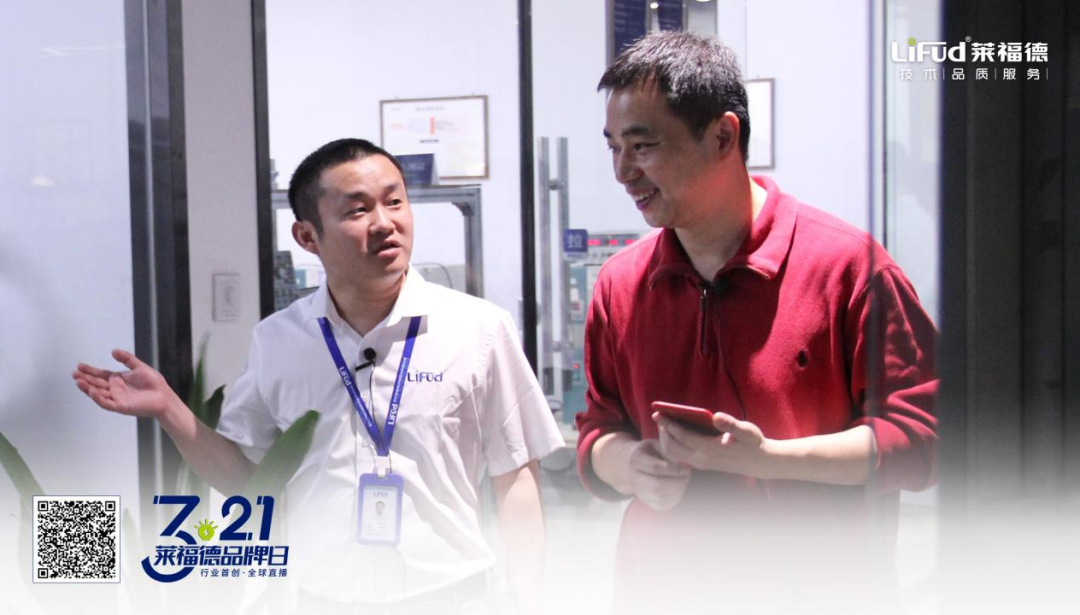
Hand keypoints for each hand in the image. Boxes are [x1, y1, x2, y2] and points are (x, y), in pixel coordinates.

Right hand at [72, 349, 180, 419]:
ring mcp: (116, 398)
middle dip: (85, 378)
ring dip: (88, 388)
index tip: (79, 366)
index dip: (89, 371)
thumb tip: (113, 350)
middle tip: (75, 373)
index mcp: (117, 379)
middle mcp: (114, 389)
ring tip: (79, 381)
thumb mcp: (139, 367)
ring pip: (98, 393)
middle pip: (96, 383)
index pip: (100, 375)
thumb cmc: (153, 383)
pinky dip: (98, 398)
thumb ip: (126, 359)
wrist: (164, 396)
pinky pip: (106, 403)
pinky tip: (91, 391)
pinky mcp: (120, 406)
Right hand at [625, 439, 690, 510]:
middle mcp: (633, 477)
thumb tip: (684, 461)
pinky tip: (679, 486)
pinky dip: (674, 496)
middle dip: (677, 480)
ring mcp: (638, 491)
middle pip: (657, 485)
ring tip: (685, 479)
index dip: (672, 469)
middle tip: (687, 473)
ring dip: (677, 488)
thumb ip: (668, 450)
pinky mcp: (647, 502)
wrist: (633, 465)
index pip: (654, 468)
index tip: (685, 466)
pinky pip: (662, 504)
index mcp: (635, 459)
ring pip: (660, 495)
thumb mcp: (657, 444)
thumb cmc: (650, 452)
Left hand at [654, 411, 773, 477]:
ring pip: (675, 454)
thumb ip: (731, 424)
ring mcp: (702, 464)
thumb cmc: (753, 443)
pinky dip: (672, 446)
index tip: (658, 413)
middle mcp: (703, 459)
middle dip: (663, 431)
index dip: (669, 424)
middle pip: (674, 446)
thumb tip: (716, 416)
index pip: (683, 436)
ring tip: (663, 423)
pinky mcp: (702, 465)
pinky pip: (680, 457)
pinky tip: (673, 434)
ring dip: (666, 439)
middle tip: (657, 415)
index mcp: (711, 450)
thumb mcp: (747, 431)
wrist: (760, 462)